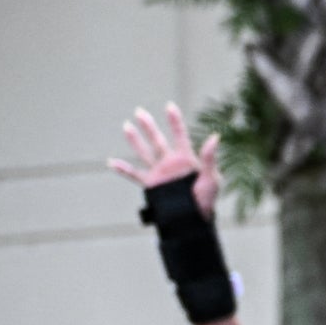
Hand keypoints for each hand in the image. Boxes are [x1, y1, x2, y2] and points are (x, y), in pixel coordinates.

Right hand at [106, 103, 220, 218]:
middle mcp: (170, 162)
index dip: (175, 121)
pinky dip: (122, 169)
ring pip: (144, 152)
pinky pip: (134, 175)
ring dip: (135, 141)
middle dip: (149, 126)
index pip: (179, 135)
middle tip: (139, 111)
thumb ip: (210, 158)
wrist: (193, 218)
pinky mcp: (151, 184)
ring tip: (126, 126)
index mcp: (186, 158)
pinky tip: (110, 162)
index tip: (169, 106)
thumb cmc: (207, 199)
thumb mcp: (212, 178)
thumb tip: (215, 136)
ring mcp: (159, 172)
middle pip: (157, 140)